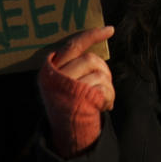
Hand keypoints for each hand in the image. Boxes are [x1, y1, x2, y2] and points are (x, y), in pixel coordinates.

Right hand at [39, 26, 114, 157]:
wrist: (68, 132)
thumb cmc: (70, 103)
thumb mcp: (65, 82)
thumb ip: (74, 65)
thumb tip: (98, 44)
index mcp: (50, 68)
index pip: (73, 45)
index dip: (92, 36)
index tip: (110, 29)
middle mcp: (54, 76)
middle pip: (90, 59)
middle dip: (103, 70)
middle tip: (105, 84)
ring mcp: (65, 88)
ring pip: (98, 73)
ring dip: (108, 86)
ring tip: (105, 98)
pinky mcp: (78, 100)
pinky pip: (102, 88)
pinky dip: (109, 96)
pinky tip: (105, 105)